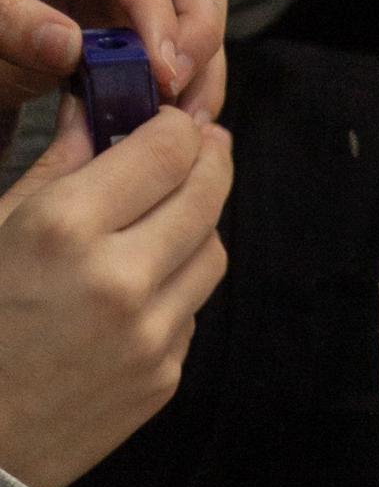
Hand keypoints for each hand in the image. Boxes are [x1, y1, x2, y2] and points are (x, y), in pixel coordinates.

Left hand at [0, 0, 228, 119]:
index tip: (163, 74)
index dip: (156, 11)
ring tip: (186, 117)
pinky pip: (184, 25)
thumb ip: (8, 26)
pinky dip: (189, 70)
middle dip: (200, 26)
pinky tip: (175, 113)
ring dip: (205, 57)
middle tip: (179, 90)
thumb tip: (71, 44)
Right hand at [0, 106, 230, 486]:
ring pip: (213, 253)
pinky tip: (144, 277)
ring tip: (170, 210)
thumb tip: (94, 111)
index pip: (165, 151)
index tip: (174, 119)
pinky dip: (178, 283)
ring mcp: (152, 334)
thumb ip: (57, 167)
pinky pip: (192, 308)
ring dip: (200, 223)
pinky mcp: (165, 375)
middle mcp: (121, 279)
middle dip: (210, 161)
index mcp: (67, 228)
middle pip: (206, 196)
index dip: (178, 126)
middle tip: (203, 145)